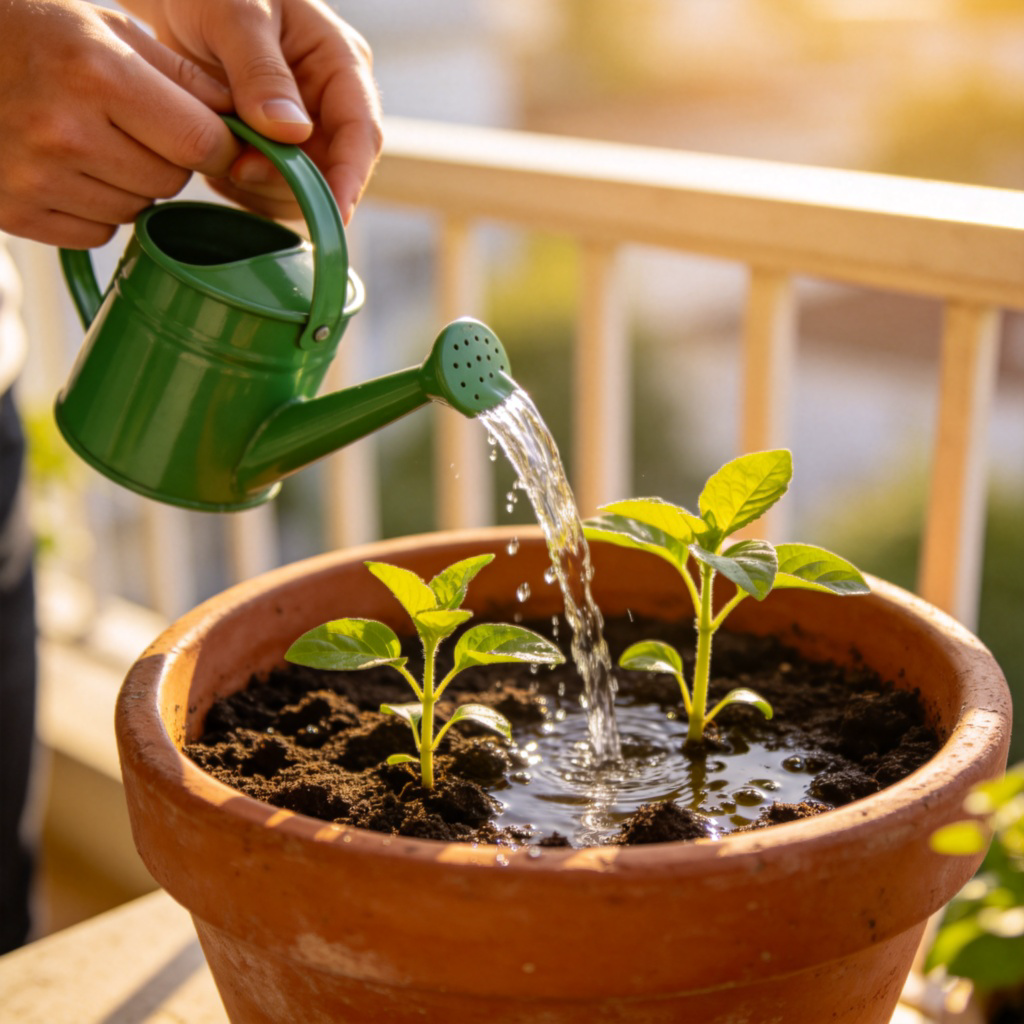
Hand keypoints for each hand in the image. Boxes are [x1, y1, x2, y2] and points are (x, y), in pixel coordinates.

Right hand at [0, 0, 238, 246]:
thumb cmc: (29, 28)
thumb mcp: (105, 24)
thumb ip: (183, 74)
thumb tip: (251, 121)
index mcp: (95, 70)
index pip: (202, 142)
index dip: (220, 145)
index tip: (213, 137)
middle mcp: (65, 129)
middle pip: (172, 181)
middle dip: (167, 159)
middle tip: (130, 124)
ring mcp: (35, 176)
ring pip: (138, 212)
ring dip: (131, 185)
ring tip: (91, 140)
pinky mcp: (15, 212)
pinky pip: (97, 234)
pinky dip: (94, 210)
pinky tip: (64, 168)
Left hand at [135, 0, 382, 222]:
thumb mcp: (235, 12)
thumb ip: (261, 72)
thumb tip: (292, 134)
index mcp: (341, 64)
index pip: (361, 134)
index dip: (349, 180)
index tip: (332, 217)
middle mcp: (329, 104)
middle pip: (333, 171)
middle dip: (290, 184)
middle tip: (236, 168)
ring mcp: (302, 130)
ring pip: (302, 188)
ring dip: (261, 188)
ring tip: (217, 156)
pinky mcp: (271, 148)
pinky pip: (269, 188)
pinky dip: (242, 188)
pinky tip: (213, 160)